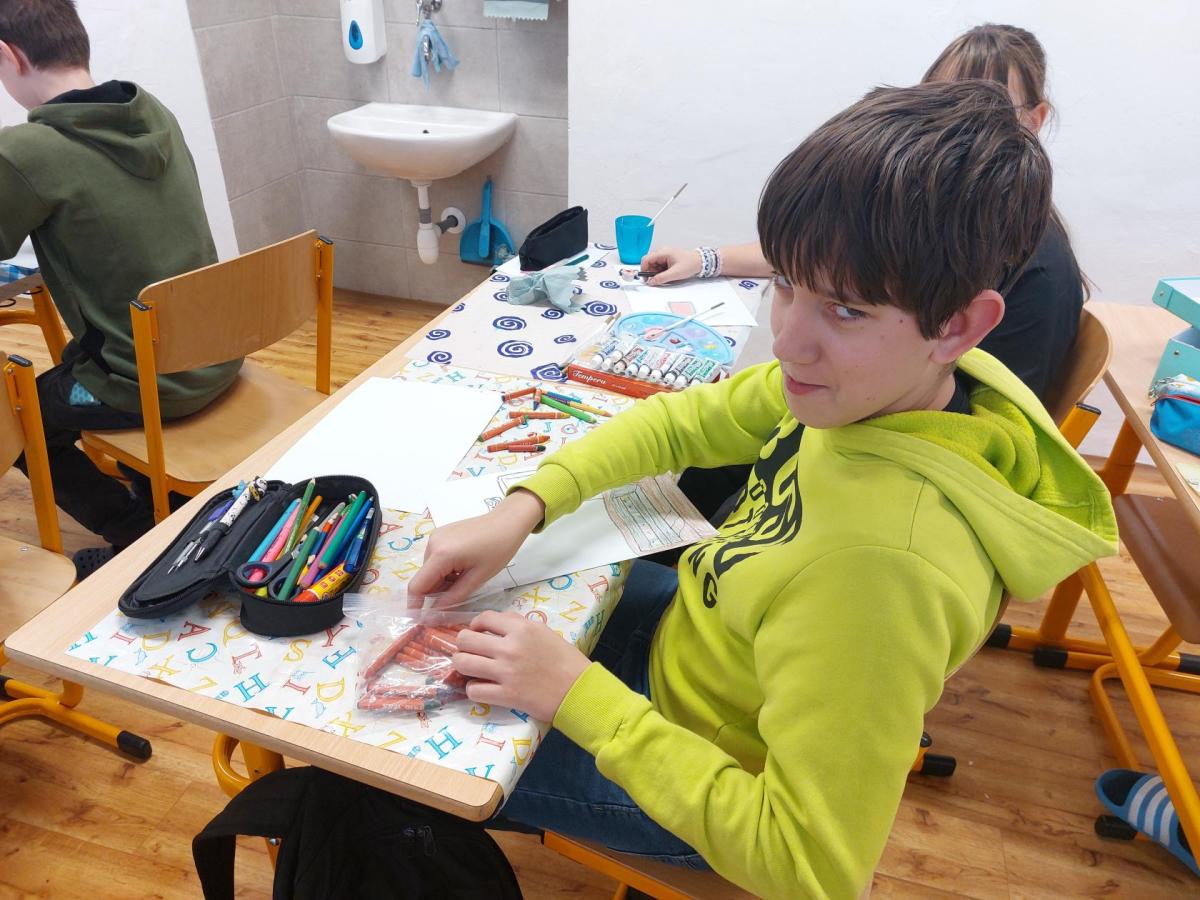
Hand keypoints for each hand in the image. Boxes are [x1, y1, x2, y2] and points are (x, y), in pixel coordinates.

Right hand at [409, 489, 544, 607]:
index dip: (416, 606)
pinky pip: (435, 559)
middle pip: (424, 578)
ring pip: (430, 570)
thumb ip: (453, 598)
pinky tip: (463, 568)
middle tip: (458, 597)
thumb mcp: (477, 578)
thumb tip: (432, 615)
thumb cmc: (498, 550)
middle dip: (435, 593)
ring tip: (465, 578)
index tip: (422, 620)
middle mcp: (432, 544)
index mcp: (441, 555)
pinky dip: (444, 569)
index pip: (417, 587)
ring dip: (442, 581)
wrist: (507, 521)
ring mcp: (435, 537)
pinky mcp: (440, 534)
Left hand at [453, 610, 590, 720]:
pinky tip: (483, 688)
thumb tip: (495, 624)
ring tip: (471, 669)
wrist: (580, 690)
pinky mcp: (505, 696)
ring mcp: (505, 672)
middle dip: (463, 645)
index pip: (483, 618)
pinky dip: (473, 689)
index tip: (476, 632)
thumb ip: (518, 625)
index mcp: (521, 628)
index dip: (475, 625)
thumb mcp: (544, 632)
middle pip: (465, 639)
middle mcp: (509, 647)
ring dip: (463, 666)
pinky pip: (473, 690)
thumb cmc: (566, 660)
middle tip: (470, 652)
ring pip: (462, 663)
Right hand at [640, 246, 700, 285]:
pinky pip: (659, 265)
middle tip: (657, 279)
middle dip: (651, 272)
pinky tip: (668, 273)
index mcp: (663, 252)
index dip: (644, 269)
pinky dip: (661, 271)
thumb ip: (661, 278)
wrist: (700, 262)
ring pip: (654, 264)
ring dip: (657, 272)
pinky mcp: (667, 258)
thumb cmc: (690, 264)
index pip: (646, 259)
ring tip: (666, 276)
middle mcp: (662, 251)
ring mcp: (665, 254)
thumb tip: (651, 282)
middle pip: (649, 262)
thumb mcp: (675, 274)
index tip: (646, 278)